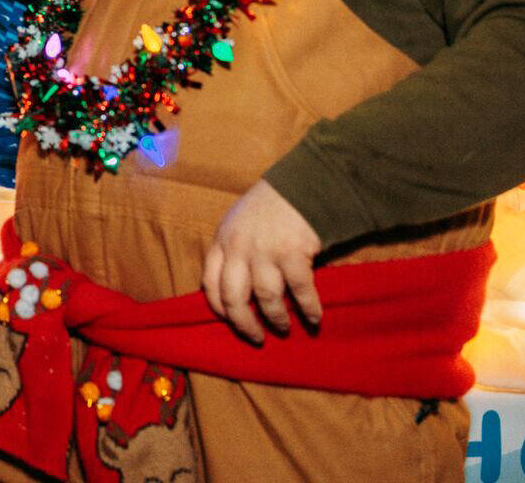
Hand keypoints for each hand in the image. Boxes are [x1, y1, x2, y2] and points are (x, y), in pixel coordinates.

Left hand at [202, 180, 323, 343]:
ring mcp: (265, 251)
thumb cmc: (269, 208)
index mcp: (222, 241)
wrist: (301, 186)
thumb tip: (234, 292)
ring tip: (284, 329)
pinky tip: (314, 318)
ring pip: (266, 299)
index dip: (219, 308)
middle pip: (233, 298)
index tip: (230, 320)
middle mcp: (239, 248)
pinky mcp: (293, 254)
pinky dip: (308, 309)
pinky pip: (299, 292)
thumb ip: (232, 252)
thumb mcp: (237, 224)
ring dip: (277, 319)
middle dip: (244, 324)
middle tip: (256, 338)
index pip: (209, 283)